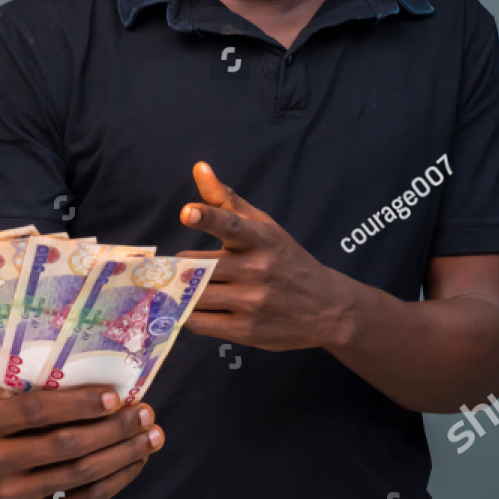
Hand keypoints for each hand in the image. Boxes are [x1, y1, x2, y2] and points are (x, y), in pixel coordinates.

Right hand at [0, 386, 163, 498]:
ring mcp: (13, 494)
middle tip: (145, 414)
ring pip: (80, 474)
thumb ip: (50, 380)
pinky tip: (136, 461)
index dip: (80, 403)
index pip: (37, 410)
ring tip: (151, 437)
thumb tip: (111, 373)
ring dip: (123, 454)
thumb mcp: (19, 387)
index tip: (116, 396)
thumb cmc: (15, 407)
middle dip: (113, 429)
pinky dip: (116, 481)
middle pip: (65, 445)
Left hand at [177, 161, 354, 350]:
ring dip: (180, 291)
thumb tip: (199, 168)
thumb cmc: (285, 260)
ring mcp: (252, 303)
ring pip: (195, 295)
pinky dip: (188, 313)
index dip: (208, 217)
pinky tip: (191, 306)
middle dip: (180, 266)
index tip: (187, 212)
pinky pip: (199, 321)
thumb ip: (225, 200)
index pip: (232, 225)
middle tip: (173, 267)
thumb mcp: (263, 226)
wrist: (326, 308)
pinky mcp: (246, 331)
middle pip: (199, 266)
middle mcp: (257, 270)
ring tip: (178, 286)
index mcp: (261, 239)